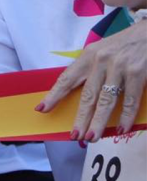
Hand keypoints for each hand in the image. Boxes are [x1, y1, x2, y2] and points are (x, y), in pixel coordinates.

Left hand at [38, 21, 146, 141]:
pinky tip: (121, 129)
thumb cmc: (126, 44)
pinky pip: (130, 100)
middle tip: (74, 135)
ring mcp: (119, 67)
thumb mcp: (103, 51)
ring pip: (106, 100)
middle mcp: (101, 61)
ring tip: (92, 137)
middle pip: (87, 95)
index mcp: (88, 55)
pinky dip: (126, 116)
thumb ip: (93, 70)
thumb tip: (81, 95)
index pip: (67, 78)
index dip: (54, 95)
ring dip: (99, 121)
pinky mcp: (137, 73)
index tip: (42, 109)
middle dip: (80, 117)